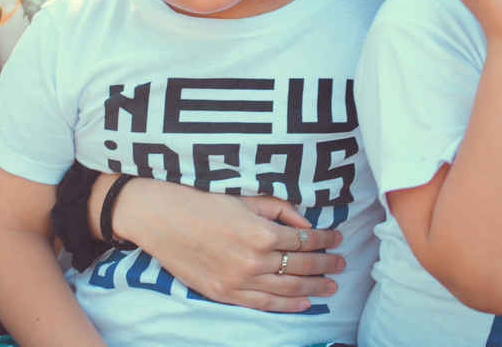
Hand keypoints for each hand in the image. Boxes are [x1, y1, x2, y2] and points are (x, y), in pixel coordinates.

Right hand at [113, 179, 344, 311]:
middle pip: (301, 266)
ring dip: (313, 288)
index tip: (337, 237)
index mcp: (260, 232)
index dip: (325, 239)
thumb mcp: (244, 196)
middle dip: (325, 265)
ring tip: (332, 286)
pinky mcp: (224, 294)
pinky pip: (263, 304)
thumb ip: (278, 209)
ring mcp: (238, 281)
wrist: (159, 217)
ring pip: (287, 289)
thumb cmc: (200, 199)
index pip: (304, 240)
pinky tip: (304, 303)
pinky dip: (287, 305)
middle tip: (341, 264)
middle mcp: (253, 261)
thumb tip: (305, 224)